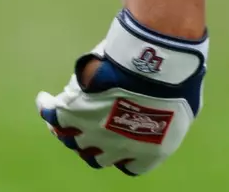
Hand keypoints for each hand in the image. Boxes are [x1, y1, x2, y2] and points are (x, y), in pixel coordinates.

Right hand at [37, 10, 208, 175]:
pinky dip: (47, 108)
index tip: (122, 139)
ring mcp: (92, 132)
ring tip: (64, 115)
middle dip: (95, 144)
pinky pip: (52, 114)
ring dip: (67, 129)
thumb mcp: (184, 106)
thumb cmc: (178, 78)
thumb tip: (162, 108)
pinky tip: (44, 99)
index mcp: (148, 154)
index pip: (129, 166)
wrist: (158, 63)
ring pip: (70, 139)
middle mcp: (117, 150)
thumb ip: (168, 116)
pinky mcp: (75, 110)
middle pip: (95, 156)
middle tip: (94, 125)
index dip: (124, 153)